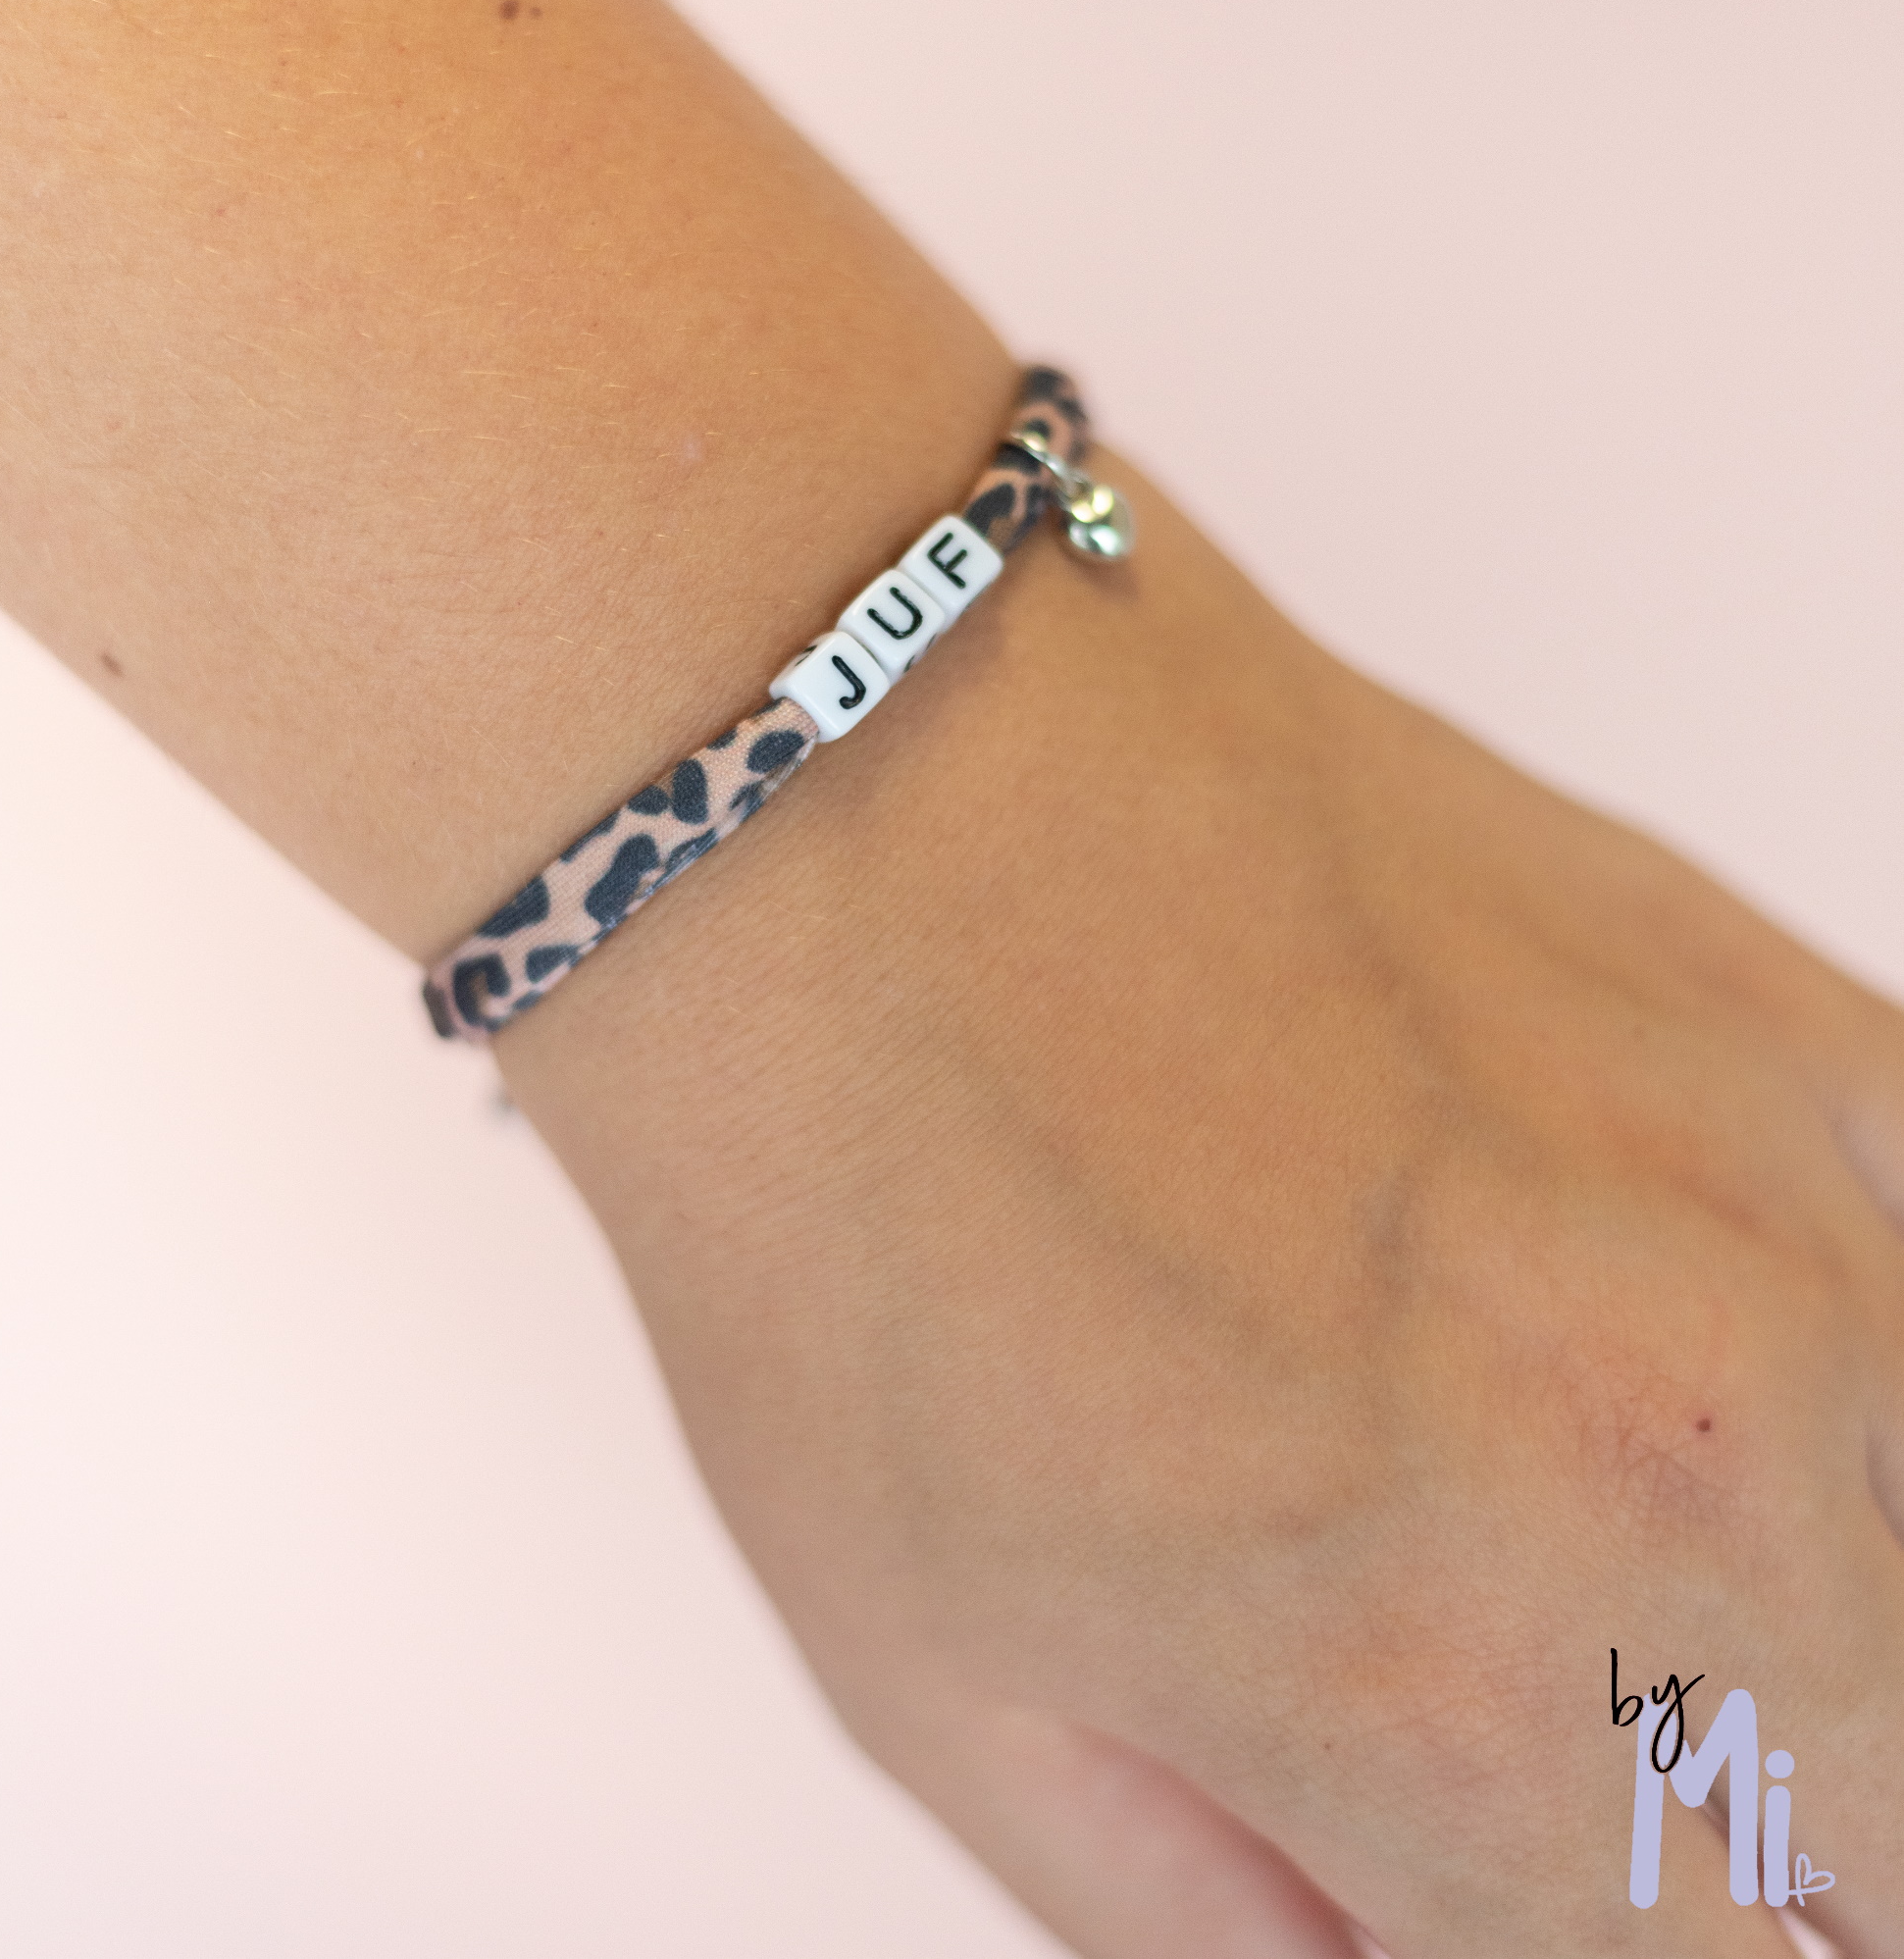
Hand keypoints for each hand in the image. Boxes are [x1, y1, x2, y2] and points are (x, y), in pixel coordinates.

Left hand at [505, 461, 1903, 1957]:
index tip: (1487, 1868)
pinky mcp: (1788, 1034)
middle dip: (1741, 1851)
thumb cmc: (844, 1205)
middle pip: (1884, 1837)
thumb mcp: (945, 1684)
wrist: (863, 801)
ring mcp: (1787, 1234)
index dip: (1591, 1955)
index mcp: (1465, 1705)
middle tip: (1527, 1708)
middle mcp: (1696, 1488)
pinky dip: (1838, 1384)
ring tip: (1564, 1522)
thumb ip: (1218, 1920)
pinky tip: (1663, 1342)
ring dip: (1800, 1629)